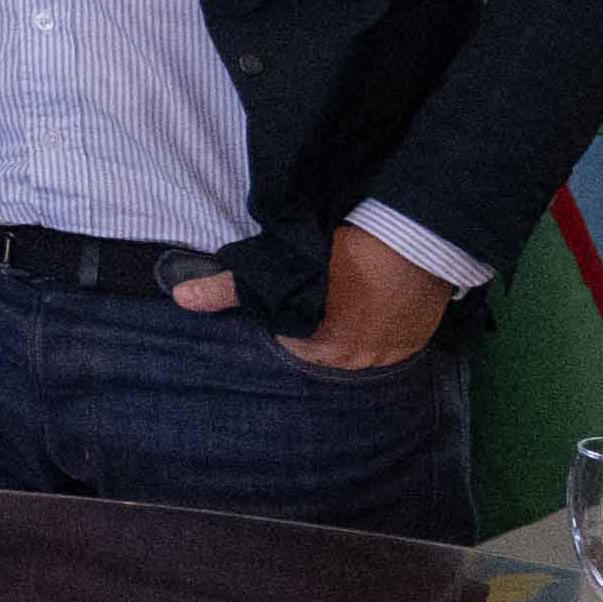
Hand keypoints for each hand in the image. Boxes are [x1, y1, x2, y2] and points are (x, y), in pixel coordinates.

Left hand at [187, 224, 453, 371]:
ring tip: (352, 289)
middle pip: (329, 345)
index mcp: (320, 350)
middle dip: (322, 322)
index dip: (290, 316)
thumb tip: (181, 299)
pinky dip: (385, 321)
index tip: (297, 292)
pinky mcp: (421, 337)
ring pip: (363, 342)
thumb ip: (228, 289)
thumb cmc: (338, 254)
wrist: (412, 240)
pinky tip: (379, 296)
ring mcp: (394, 352)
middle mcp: (358, 360)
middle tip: (325, 288)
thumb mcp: (277, 267)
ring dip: (356, 322)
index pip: (292, 342)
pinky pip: (396, 337)